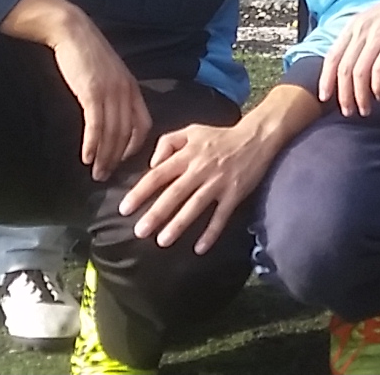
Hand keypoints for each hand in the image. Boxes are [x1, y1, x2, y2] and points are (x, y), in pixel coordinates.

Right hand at [48, 16, 151, 182]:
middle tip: (106, 175)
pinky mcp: (92, 92)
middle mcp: (125, 92)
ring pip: (112, 133)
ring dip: (104, 157)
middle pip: (127, 133)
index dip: (135, 145)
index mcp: (132, 87)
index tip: (124, 159)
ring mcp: (110, 92)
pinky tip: (87, 157)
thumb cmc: (88, 53)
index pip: (142, 123)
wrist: (73, 31)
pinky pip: (96, 125)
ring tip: (97, 173)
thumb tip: (111, 115)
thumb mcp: (109, 73)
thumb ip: (114, 93)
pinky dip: (92, 144)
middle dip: (117, 158)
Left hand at [120, 115, 280, 249]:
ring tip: (163, 241)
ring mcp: (217, 183)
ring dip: (179, 225)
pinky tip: (200, 248)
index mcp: (186, 155)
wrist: (255, 138)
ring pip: (195, 206)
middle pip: (174, 194)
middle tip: (140, 232)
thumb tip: (152, 164)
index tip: (125, 208)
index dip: (140, 192)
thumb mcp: (191, 130)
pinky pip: (221, 216)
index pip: (158, 175)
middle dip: (155, 214)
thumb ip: (167, 142)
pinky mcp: (234, 194)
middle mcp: (199, 170)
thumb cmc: (219, 137)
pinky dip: (211, 233)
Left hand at [316, 0, 379, 115]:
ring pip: (359, 73)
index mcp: (354, 25)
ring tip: (365, 109)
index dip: (325, 80)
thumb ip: (362, 39)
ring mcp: (379, 35)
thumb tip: (352, 64)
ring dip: (359, 96)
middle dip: (343, 95)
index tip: (324, 98)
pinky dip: (377, 86)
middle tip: (348, 111)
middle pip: (344, 69)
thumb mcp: (374, 20)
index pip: (331, 57)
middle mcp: (362, 30)